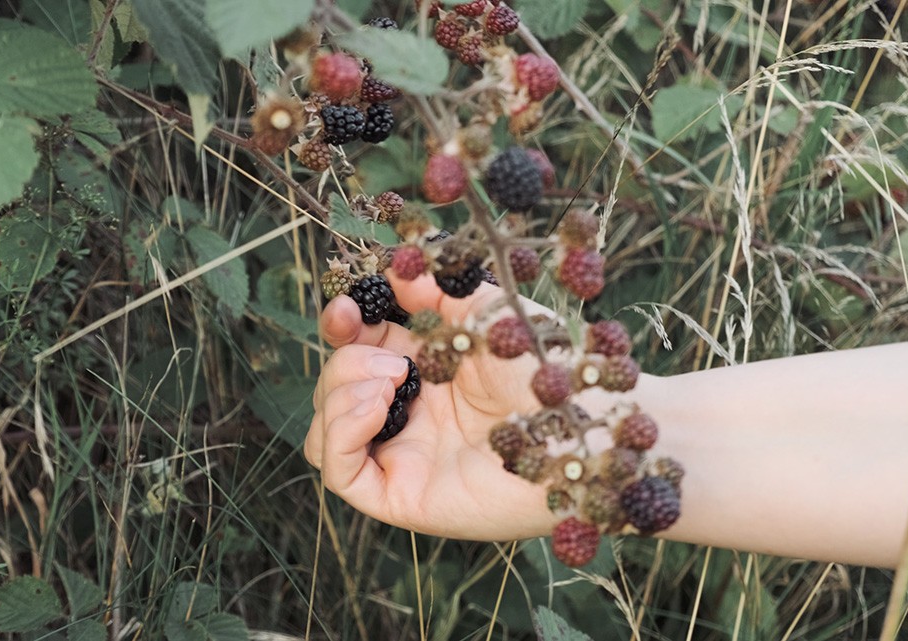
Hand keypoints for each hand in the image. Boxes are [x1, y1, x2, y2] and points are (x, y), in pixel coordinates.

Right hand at [306, 272, 573, 540]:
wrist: (583, 427)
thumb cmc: (547, 372)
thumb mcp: (484, 314)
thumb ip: (433, 291)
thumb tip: (391, 268)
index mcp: (424, 371)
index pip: (355, 349)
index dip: (340, 326)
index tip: (344, 309)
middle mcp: (408, 415)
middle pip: (333, 388)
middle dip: (347, 360)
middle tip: (398, 360)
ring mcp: (402, 457)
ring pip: (323, 432)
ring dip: (340, 394)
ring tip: (393, 382)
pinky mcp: (402, 495)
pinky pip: (339, 473)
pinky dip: (340, 432)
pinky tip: (378, 407)